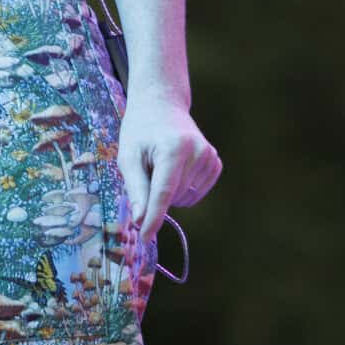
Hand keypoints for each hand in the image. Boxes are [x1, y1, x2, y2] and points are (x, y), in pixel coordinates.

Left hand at [117, 92, 222, 235]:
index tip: (145, 238)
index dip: (153, 218)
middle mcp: (197, 153)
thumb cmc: (140, 131)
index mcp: (173, 149)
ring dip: (169, 192)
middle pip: (172, 197)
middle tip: (147, 166)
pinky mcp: (216, 164)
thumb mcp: (128, 156)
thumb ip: (136, 188)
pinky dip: (182, 189)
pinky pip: (195, 194)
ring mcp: (210, 158)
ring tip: (161, 164)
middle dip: (155, 194)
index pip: (163, 193)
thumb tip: (140, 219)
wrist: (162, 106)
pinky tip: (176, 168)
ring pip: (184, 199)